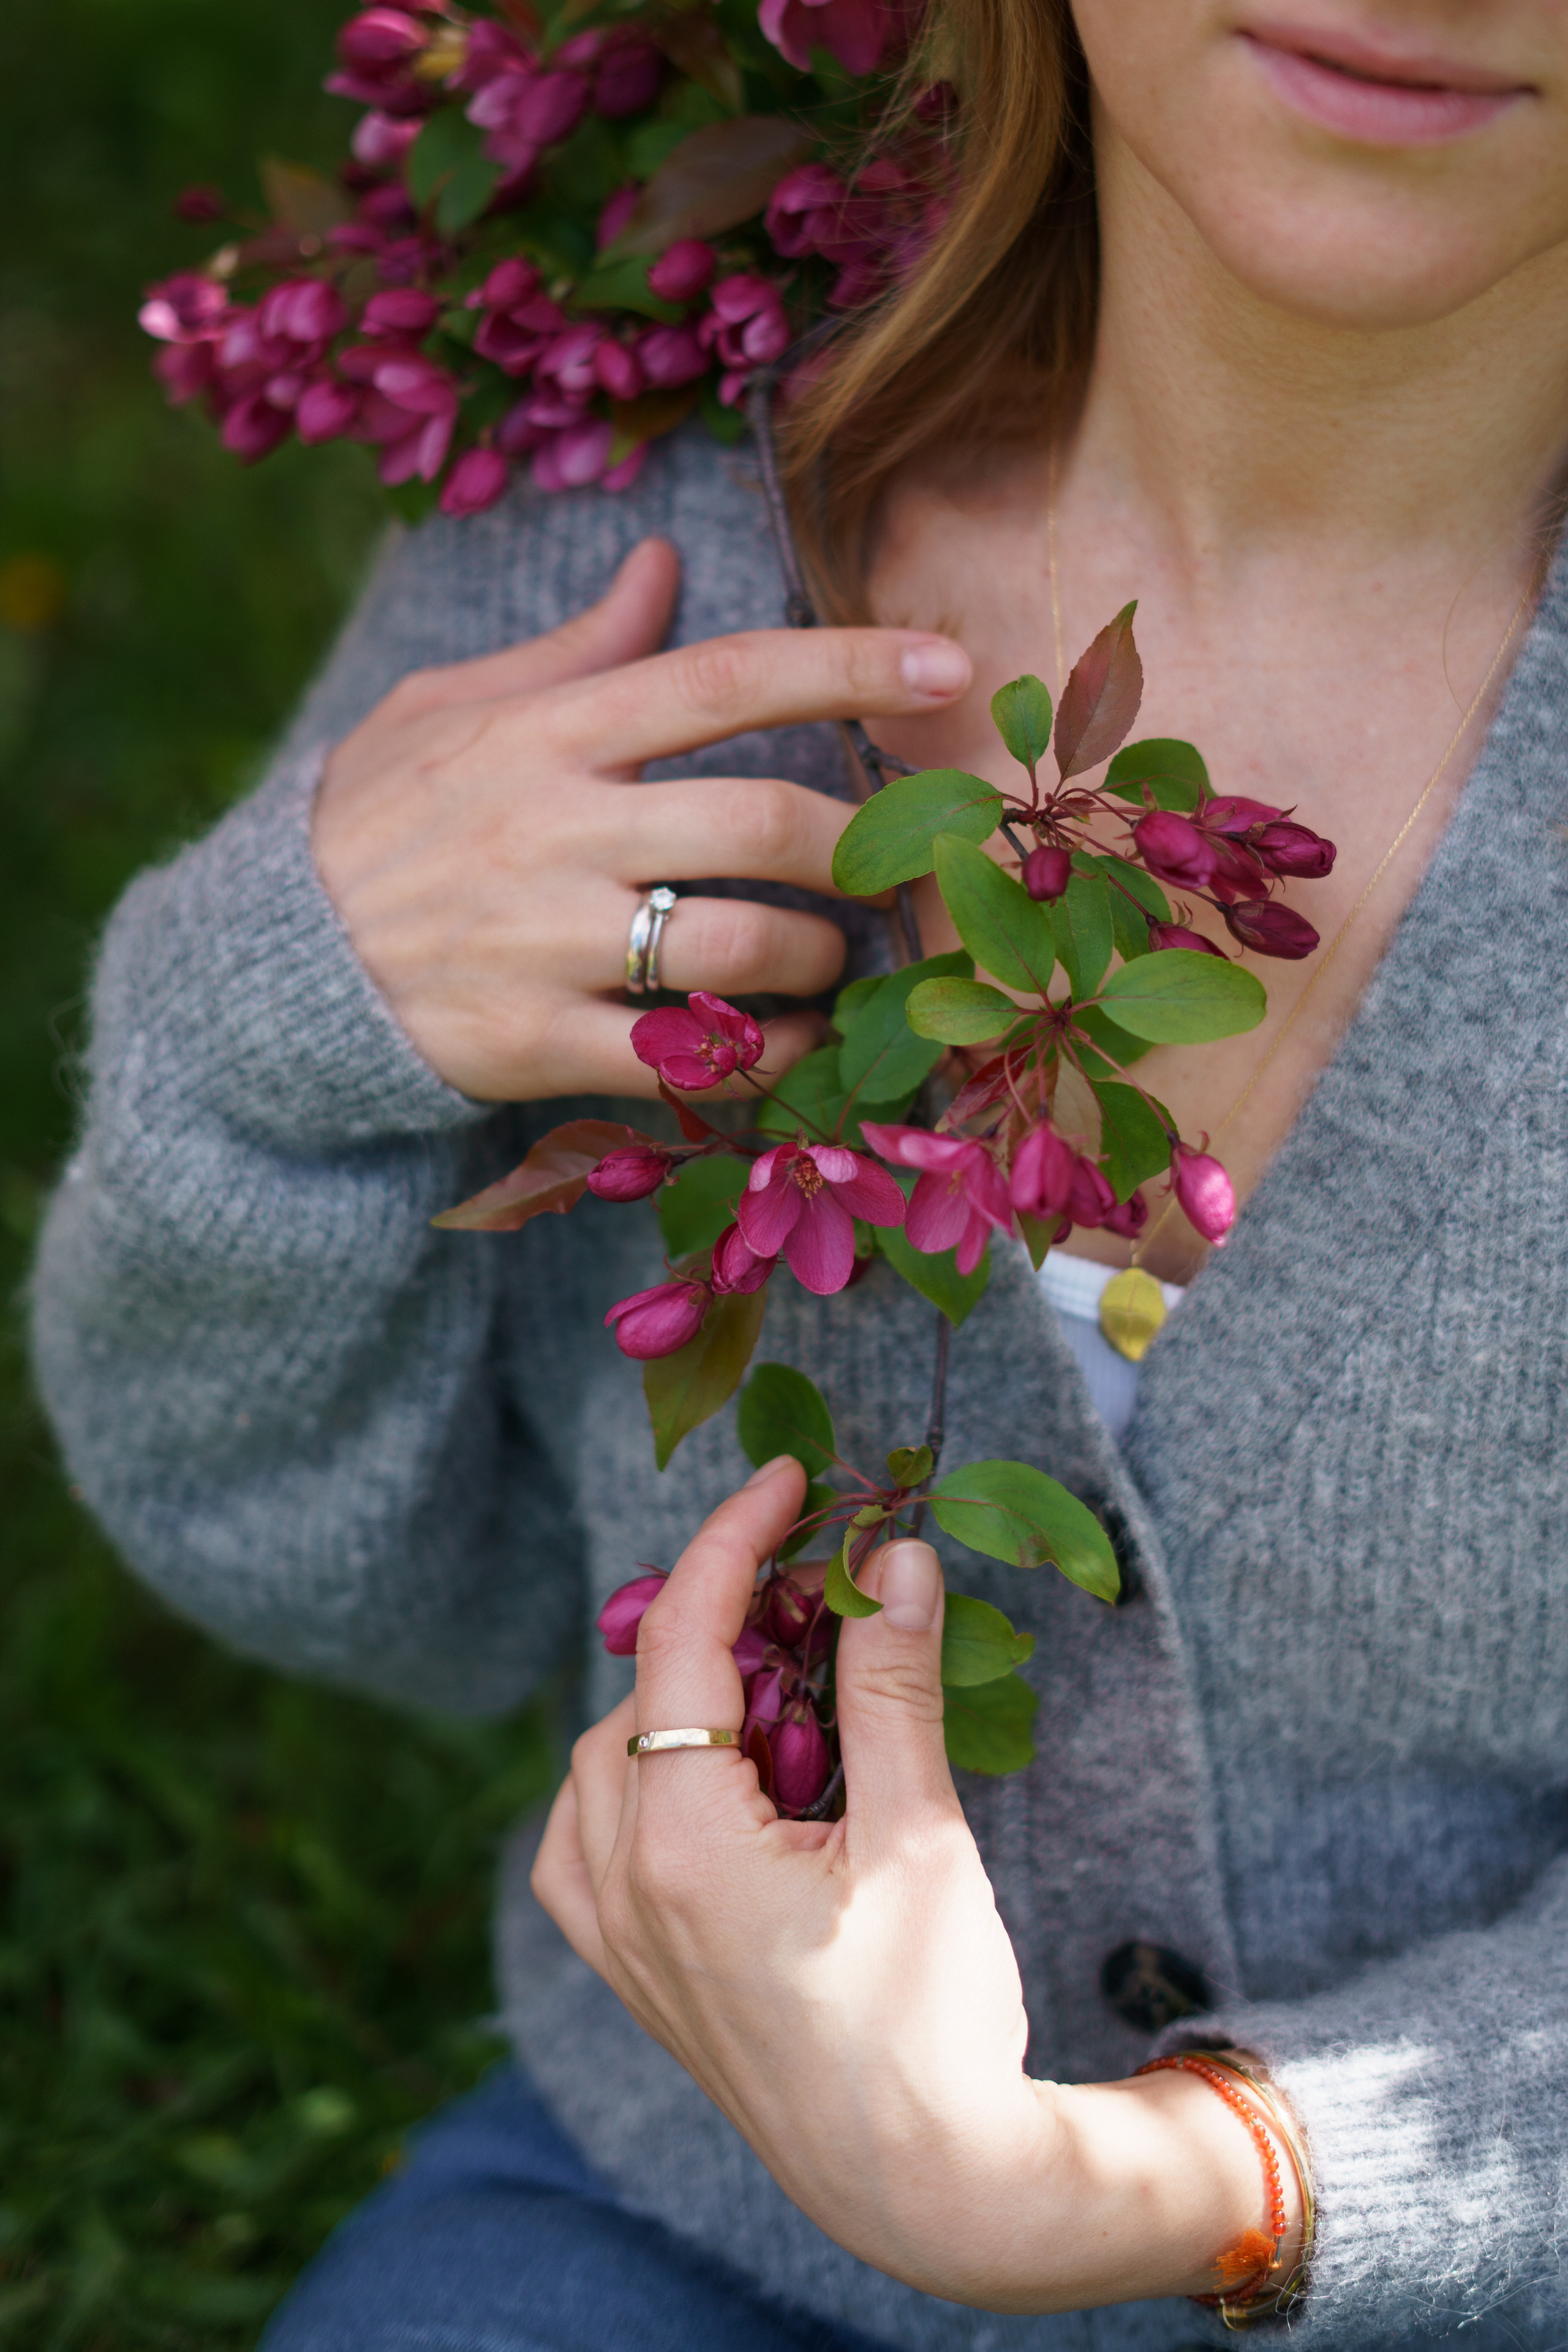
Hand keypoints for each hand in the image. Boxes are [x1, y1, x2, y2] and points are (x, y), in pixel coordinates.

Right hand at [312, 538, 972, 1101]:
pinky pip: (692, 1058)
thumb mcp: (449, 707)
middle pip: (765, 822)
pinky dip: (765, 1055)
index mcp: (550, 734)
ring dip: (824, 957)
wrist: (272, 966)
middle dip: (861, 849)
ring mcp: (548, 944)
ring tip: (832, 959)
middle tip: (896, 867)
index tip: (950, 665)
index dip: (849, 666)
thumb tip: (663, 562)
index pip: (725, 677)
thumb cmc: (380, 823)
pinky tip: (787, 1043)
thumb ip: (574, 650)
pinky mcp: (536, 1045)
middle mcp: (559, 831)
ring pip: (744, 946)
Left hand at [532, 1458, 1301, 2311]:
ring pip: (604, 1757)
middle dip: (726, 1622)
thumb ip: (890, 1687)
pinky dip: (639, 1775)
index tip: (788, 1480)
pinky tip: (714, 1774)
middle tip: (823, 1595)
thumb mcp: (918, 1836)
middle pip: (641, 1692)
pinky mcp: (626, 1969)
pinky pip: (586, 1837)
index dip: (735, 1539)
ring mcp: (611, 1934)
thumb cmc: (928, 2018)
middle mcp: (619, 1885)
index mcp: (681, 1845)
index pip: (682, 1637)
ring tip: (783, 1686)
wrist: (918, 2182)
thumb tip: (893, 1558)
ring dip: (681, 1697)